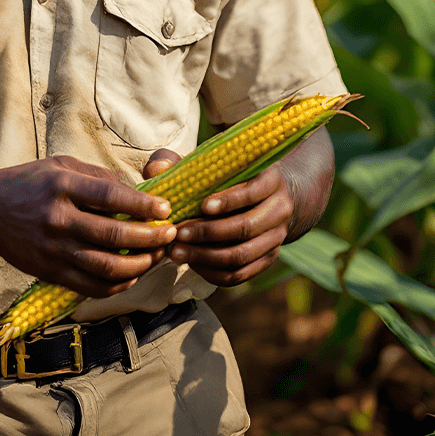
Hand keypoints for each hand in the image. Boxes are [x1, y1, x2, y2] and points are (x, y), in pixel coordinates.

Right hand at [0, 156, 177, 298]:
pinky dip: (117, 285)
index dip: (143, 206)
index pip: (111, 197)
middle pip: (114, 236)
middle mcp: (58, 219)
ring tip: (157, 256)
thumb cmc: (28, 182)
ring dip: (140, 265)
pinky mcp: (49, 272)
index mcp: (62, 186)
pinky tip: (132, 275)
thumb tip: (137, 193)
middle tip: (170, 234)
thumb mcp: (61, 165)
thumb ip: (98, 177)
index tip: (165, 209)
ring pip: (106, 267)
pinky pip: (90, 286)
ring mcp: (53, 249)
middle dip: (151, 238)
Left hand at [143, 150, 292, 286]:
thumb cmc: (229, 174)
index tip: (202, 206)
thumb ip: (179, 161)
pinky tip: (192, 264)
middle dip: (208, 233)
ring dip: (207, 257)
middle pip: (246, 227)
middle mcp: (279, 209)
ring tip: (177, 253)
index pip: (252, 192)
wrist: (267, 195)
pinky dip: (215, 272)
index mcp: (270, 179)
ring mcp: (276, 238)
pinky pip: (241, 274)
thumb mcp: (208, 161)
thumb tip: (155, 169)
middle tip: (178, 234)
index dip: (228, 201)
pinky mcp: (267, 259)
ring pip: (243, 255)